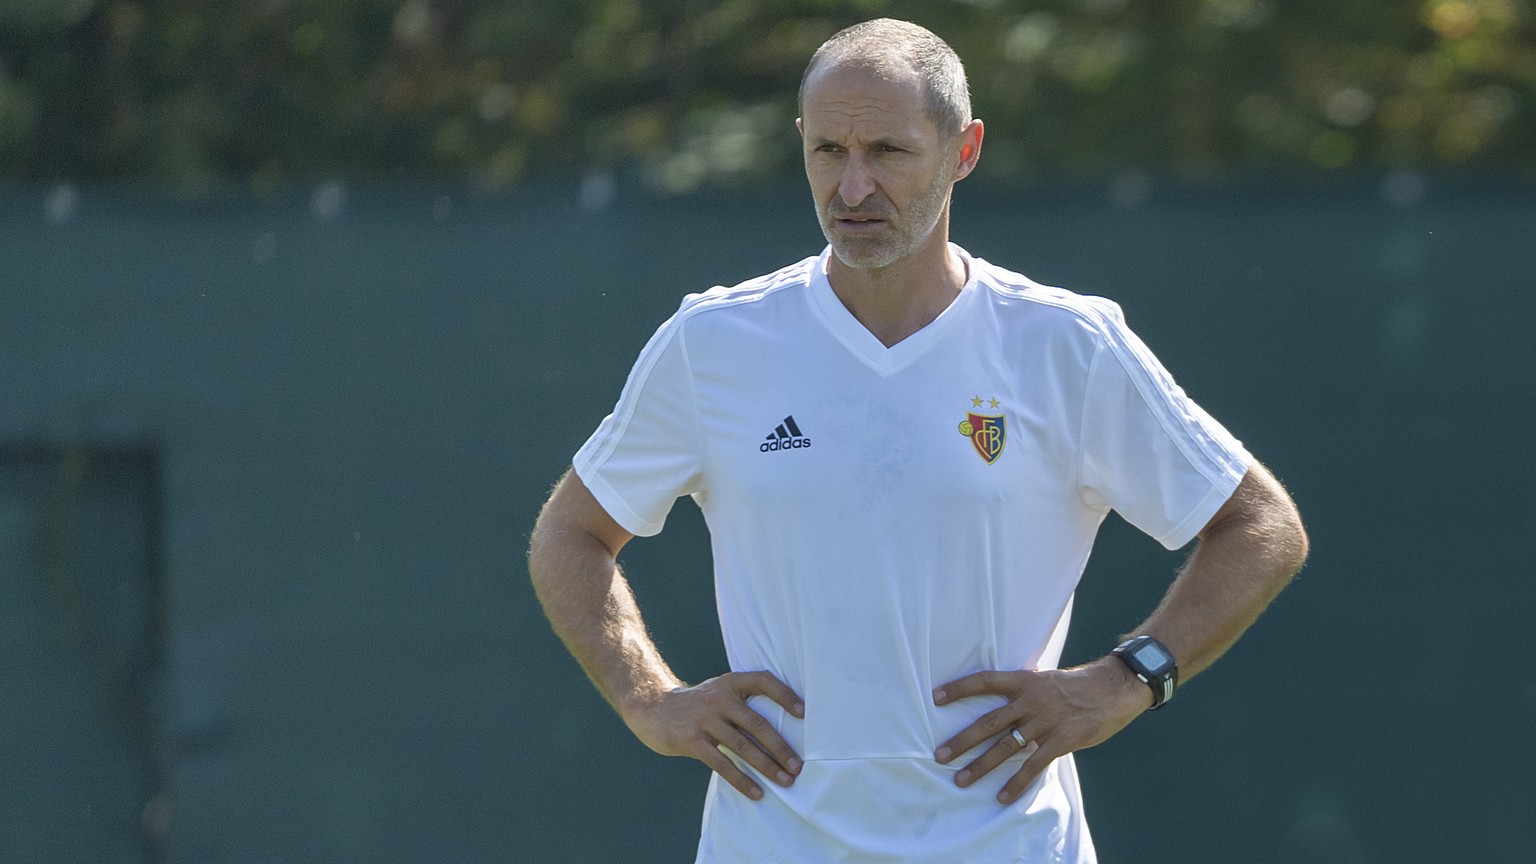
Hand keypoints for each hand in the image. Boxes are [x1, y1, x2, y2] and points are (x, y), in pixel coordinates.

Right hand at [622, 671, 804, 800]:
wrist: (651, 707)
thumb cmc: (696, 705)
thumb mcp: (717, 692)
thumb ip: (742, 703)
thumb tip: (780, 729)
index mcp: (730, 683)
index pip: (763, 681)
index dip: (785, 695)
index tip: (804, 714)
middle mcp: (719, 698)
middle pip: (758, 724)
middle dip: (781, 747)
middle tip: (798, 766)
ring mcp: (705, 720)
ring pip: (743, 747)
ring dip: (767, 766)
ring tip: (785, 781)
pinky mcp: (692, 741)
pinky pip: (722, 764)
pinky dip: (742, 780)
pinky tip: (756, 792)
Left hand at [932, 658, 1150, 803]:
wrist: (1113, 689)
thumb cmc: (1079, 685)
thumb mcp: (1046, 678)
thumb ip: (1024, 689)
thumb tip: (1004, 697)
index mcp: (1025, 681)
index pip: (985, 681)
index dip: (960, 688)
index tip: (936, 697)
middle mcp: (1030, 701)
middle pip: (988, 722)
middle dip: (962, 740)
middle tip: (940, 755)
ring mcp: (1044, 723)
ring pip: (1005, 748)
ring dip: (981, 766)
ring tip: (961, 780)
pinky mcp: (1060, 741)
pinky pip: (1033, 766)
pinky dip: (1016, 783)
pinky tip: (1002, 796)